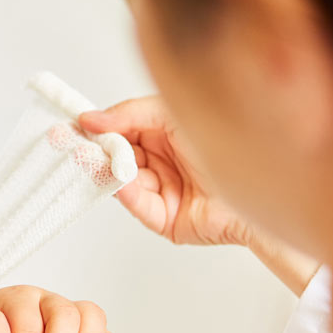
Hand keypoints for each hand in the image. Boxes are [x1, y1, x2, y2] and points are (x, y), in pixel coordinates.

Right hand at [81, 98, 318, 294]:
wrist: (263, 178)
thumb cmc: (229, 142)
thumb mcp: (171, 115)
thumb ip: (131, 113)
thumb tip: (92, 117)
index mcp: (162, 135)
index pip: (120, 129)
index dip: (96, 127)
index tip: (72, 123)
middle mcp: (159, 163)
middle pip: (116, 157)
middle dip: (94, 150)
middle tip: (69, 143)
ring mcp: (160, 191)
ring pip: (122, 181)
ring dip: (105, 170)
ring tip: (88, 157)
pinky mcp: (163, 218)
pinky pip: (137, 204)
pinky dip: (125, 191)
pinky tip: (116, 177)